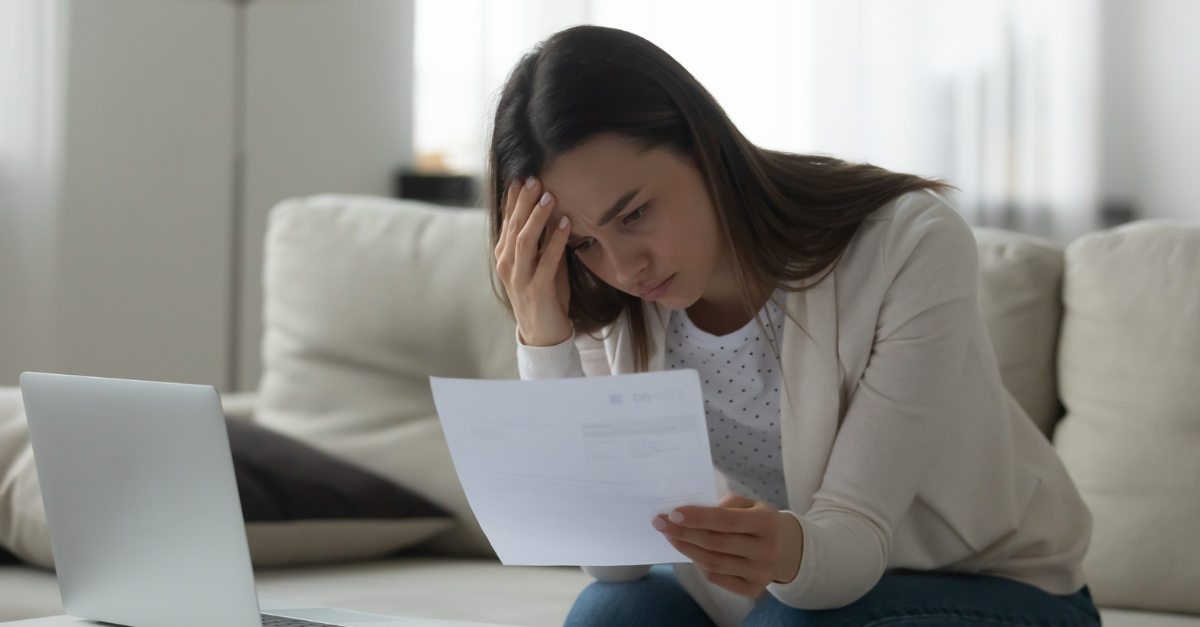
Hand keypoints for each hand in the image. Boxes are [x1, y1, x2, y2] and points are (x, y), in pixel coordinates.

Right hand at [494, 176, 572, 346]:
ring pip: (525, 240)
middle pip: (514, 226)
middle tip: (535, 178)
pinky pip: (546, 260)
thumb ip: (543, 241)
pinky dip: (555, 240)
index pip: (507, 221)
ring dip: (537, 217)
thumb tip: (554, 212)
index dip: (514, 199)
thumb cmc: (544, 295)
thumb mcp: (540, 263)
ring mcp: (519, 277)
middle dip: (525, 201)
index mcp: (505, 255)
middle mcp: (507, 264)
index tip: (523, 176)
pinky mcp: (536, 289)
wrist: (542, 333)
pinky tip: (565, 224)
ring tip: (550, 197)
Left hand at [652, 494, 803, 596]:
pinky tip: (688, 550)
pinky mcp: (752, 589)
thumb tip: (690, 514)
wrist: (786, 548)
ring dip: (686, 548)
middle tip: (660, 523)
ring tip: (670, 536)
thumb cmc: (758, 521)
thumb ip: (725, 505)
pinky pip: (716, 578)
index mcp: (767, 523)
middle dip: (683, 533)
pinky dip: (698, 563)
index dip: (697, 517)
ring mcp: (761, 573)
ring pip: (712, 563)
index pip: (726, 520)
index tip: (672, 513)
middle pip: (715, 543)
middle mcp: (767, 550)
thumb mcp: (750, 504)